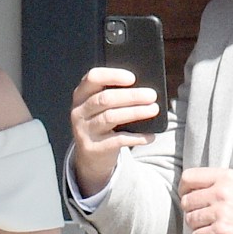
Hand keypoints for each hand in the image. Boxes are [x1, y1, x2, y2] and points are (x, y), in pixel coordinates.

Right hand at [70, 67, 159, 195]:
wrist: (91, 157)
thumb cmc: (102, 123)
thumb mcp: (100, 108)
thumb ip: (115, 96)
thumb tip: (144, 91)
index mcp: (81, 94)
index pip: (93, 78)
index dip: (113, 76)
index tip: (132, 78)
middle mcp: (79, 111)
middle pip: (105, 99)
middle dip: (131, 96)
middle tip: (151, 95)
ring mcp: (84, 130)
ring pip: (111, 117)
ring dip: (135, 112)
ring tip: (153, 109)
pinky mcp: (93, 148)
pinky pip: (118, 140)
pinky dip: (136, 137)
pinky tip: (149, 136)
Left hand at [179, 167, 232, 233]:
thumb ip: (223, 181)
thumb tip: (202, 184)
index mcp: (225, 177)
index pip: (189, 177)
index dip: (183, 188)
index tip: (185, 195)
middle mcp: (221, 192)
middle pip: (187, 200)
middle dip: (190, 211)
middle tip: (199, 216)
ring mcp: (221, 211)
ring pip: (190, 219)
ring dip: (196, 226)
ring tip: (206, 228)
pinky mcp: (221, 230)